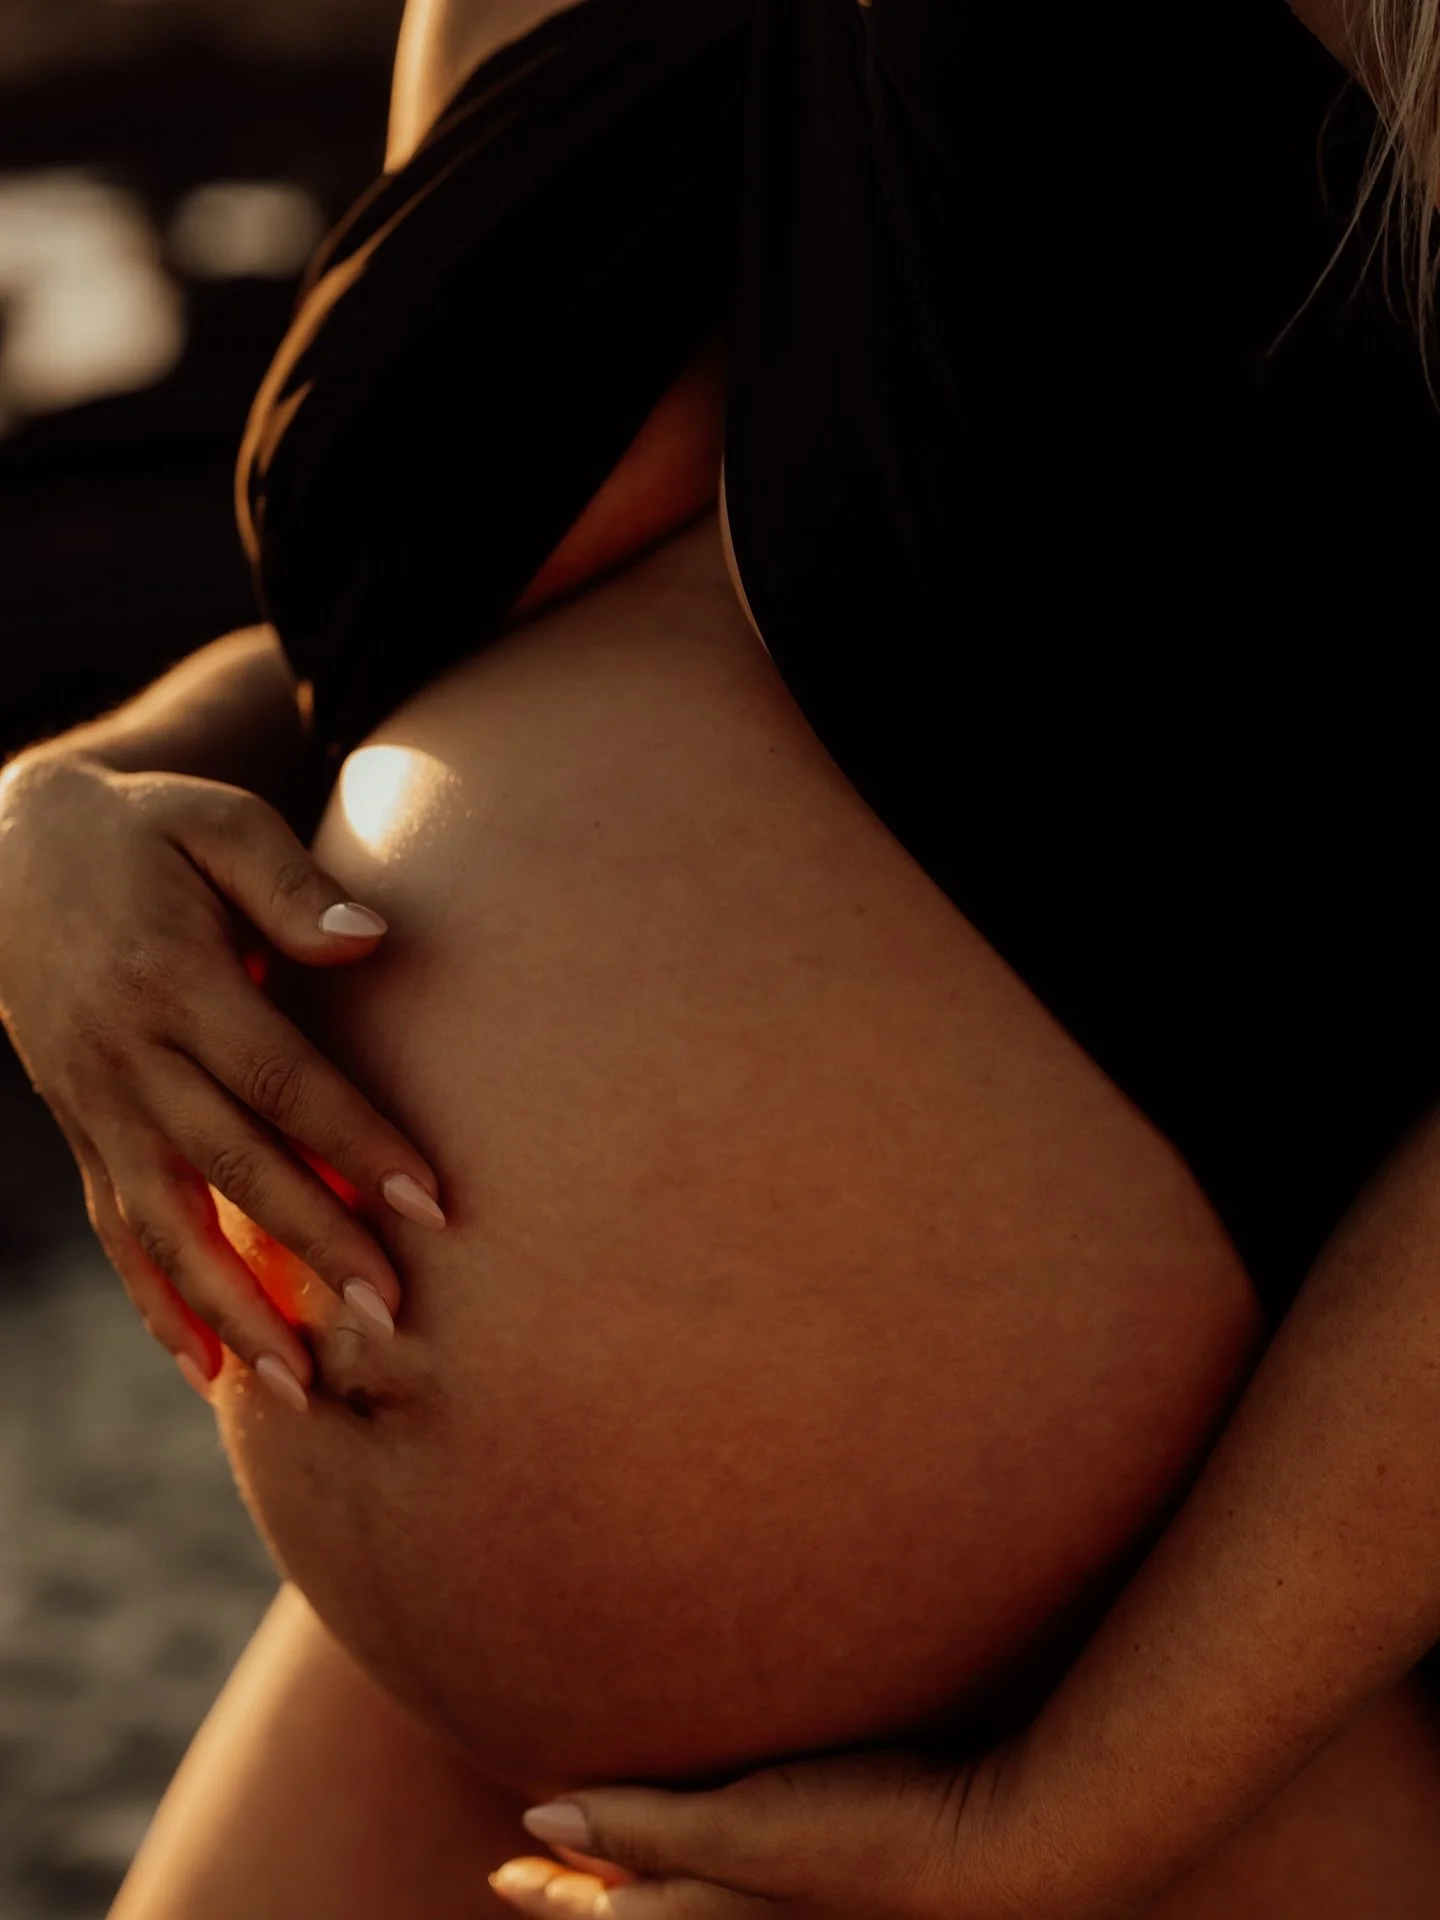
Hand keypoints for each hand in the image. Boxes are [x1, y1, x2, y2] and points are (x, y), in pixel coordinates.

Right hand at [0, 751, 444, 1399]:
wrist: (15, 850)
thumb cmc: (151, 831)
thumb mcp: (218, 824)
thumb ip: (292, 885)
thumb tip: (370, 941)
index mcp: (173, 980)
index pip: (279, 1079)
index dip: (354, 1143)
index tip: (431, 1202)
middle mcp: (127, 1056)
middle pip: (233, 1167)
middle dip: (314, 1246)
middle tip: (394, 1315)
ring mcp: (96, 1104)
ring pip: (167, 1225)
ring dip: (234, 1311)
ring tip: (305, 1386)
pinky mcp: (84, 1129)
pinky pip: (118, 1231)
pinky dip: (158, 1305)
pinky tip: (207, 1372)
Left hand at [487, 1743, 1037, 1919]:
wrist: (1002, 1857)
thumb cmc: (873, 1840)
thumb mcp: (747, 1830)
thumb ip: (647, 1827)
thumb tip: (536, 1825)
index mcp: (716, 1912)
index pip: (615, 1914)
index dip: (555, 1895)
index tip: (503, 1873)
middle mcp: (747, 1918)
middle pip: (649, 1916)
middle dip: (586, 1899)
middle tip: (527, 1877)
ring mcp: (790, 1905)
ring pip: (693, 1907)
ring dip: (640, 1891)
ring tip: (601, 1873)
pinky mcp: (827, 1882)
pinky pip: (739, 1891)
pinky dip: (698, 1884)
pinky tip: (711, 1853)